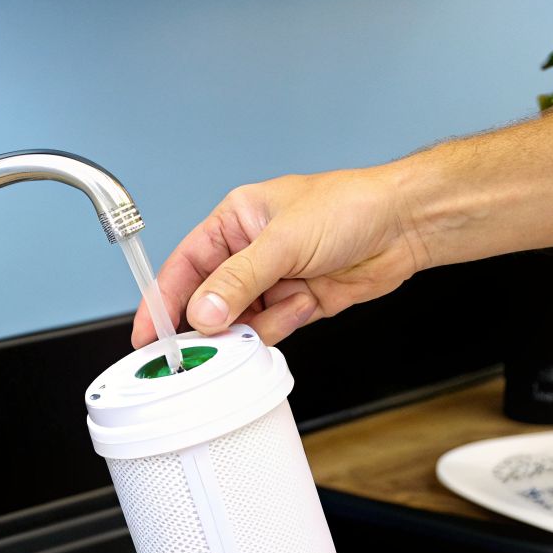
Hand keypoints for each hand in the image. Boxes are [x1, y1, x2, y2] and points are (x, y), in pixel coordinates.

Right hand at [131, 167, 428, 346]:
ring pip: (240, 320)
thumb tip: (203, 311)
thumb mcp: (283, 242)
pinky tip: (302, 306)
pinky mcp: (297, 302)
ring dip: (253, 326)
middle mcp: (250, 251)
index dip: (161, 299)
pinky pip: (271, 329)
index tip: (147, 334)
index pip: (184, 265)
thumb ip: (239, 281)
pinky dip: (280, 327)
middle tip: (202, 345)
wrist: (405, 226)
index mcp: (235, 222)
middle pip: (209, 299)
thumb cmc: (350, 207)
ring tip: (279, 308)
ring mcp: (274, 280)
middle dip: (211, 322)